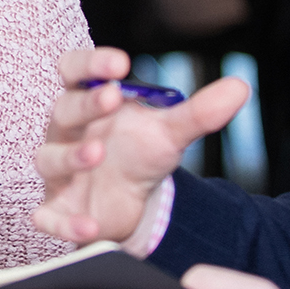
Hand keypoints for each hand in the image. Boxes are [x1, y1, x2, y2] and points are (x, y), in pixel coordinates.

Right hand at [34, 48, 248, 245]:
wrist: (131, 203)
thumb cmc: (140, 154)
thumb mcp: (170, 133)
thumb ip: (199, 111)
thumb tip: (239, 87)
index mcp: (88, 102)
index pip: (76, 70)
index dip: (91, 63)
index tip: (121, 62)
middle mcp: (65, 132)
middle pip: (64, 110)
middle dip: (86, 103)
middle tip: (112, 96)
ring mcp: (58, 172)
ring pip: (49, 159)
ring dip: (71, 156)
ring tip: (97, 153)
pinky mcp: (58, 210)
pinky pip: (50, 217)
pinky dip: (66, 223)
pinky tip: (91, 225)